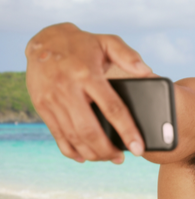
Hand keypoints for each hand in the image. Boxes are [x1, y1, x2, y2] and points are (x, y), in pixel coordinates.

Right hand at [25, 23, 152, 163]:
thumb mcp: (108, 41)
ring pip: (73, 136)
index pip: (112, 108)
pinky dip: (70, 150)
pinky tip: (85, 157)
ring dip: (92, 153)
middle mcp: (68, 89)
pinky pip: (57, 135)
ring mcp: (52, 99)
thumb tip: (147, 72)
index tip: (139, 147)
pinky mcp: (42, 106)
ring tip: (109, 158)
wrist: (44, 40)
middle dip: (107, 149)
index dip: (127, 131)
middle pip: (89, 129)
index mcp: (88, 74)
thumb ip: (129, 55)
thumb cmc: (83, 44)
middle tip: (122, 158)